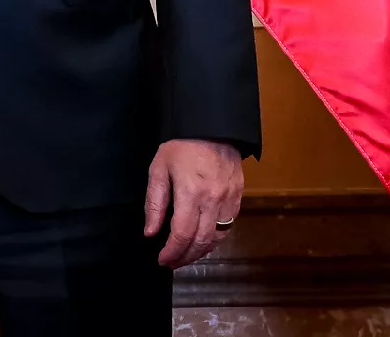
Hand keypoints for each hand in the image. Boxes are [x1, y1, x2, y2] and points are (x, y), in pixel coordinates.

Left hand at [144, 139, 243, 268]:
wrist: (212, 126)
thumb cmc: (181, 145)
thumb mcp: (159, 169)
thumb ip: (155, 203)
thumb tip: (150, 233)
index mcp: (191, 193)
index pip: (182, 234)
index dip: (172, 252)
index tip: (162, 260)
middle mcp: (213, 200)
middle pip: (201, 242)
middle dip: (185, 257)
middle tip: (172, 263)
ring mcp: (229, 200)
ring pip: (217, 238)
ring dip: (201, 252)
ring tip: (185, 256)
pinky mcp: (238, 197)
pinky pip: (228, 227)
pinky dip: (215, 239)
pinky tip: (203, 241)